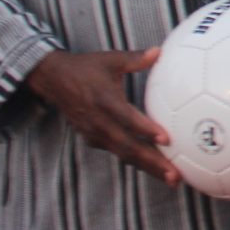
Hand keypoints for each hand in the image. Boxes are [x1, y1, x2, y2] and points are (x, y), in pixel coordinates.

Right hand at [24, 48, 179, 184]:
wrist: (54, 80)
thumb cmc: (86, 68)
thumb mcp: (111, 59)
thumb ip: (135, 59)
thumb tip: (158, 51)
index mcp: (104, 100)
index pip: (127, 118)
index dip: (145, 129)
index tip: (166, 139)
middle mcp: (99, 122)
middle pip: (128, 146)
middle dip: (152, 162)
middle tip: (175, 175)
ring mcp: (94, 133)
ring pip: (124, 154)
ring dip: (147, 167)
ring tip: (171, 178)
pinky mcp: (92, 139)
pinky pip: (117, 151)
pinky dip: (135, 160)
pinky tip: (154, 168)